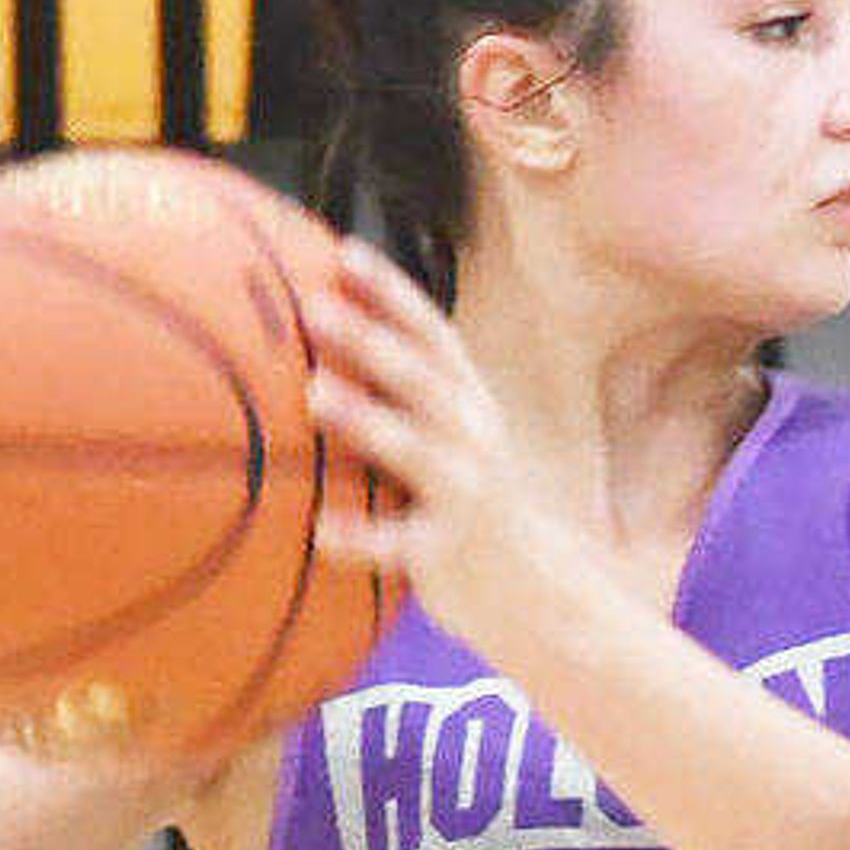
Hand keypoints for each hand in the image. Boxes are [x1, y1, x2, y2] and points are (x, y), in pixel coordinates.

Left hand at [303, 241, 539, 647]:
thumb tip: (316, 351)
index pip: (433, 336)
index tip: (344, 254)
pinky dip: (361, 537)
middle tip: (314, 308)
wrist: (535, 596)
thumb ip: (406, 400)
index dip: (391, 293)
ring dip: (366, 418)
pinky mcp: (449, 554)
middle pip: (422, 380)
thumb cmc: (473, 509)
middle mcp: (474, 441)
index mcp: (470, 406)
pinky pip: (399, 545)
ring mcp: (465, 497)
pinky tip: (320, 531)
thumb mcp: (457, 443)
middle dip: (371, 340)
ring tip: (314, 394)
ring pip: (415, 451)